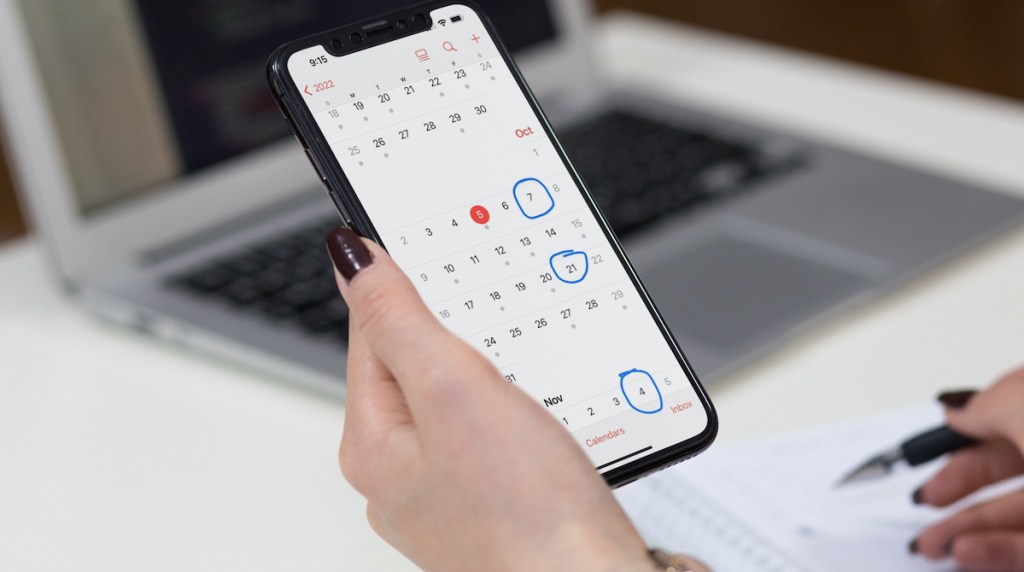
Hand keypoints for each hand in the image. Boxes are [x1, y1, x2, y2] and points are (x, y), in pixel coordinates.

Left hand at [325, 227, 655, 571]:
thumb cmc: (526, 515)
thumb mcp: (455, 391)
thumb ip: (399, 319)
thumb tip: (351, 260)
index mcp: (374, 445)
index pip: (372, 334)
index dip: (402, 284)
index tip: (428, 246)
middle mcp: (404, 474)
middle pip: (420, 365)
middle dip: (463, 335)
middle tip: (501, 328)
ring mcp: (452, 492)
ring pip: (467, 399)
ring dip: (501, 374)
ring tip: (532, 383)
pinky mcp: (499, 501)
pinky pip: (501, 433)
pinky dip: (526, 412)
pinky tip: (550, 420)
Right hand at [912, 367, 1023, 570]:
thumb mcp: (1020, 401)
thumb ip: (979, 406)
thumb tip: (954, 409)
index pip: (1005, 422)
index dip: (963, 437)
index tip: (928, 454)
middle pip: (1004, 470)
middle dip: (953, 489)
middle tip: (923, 501)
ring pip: (1013, 516)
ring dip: (964, 530)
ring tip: (929, 543)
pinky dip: (994, 552)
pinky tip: (964, 551)